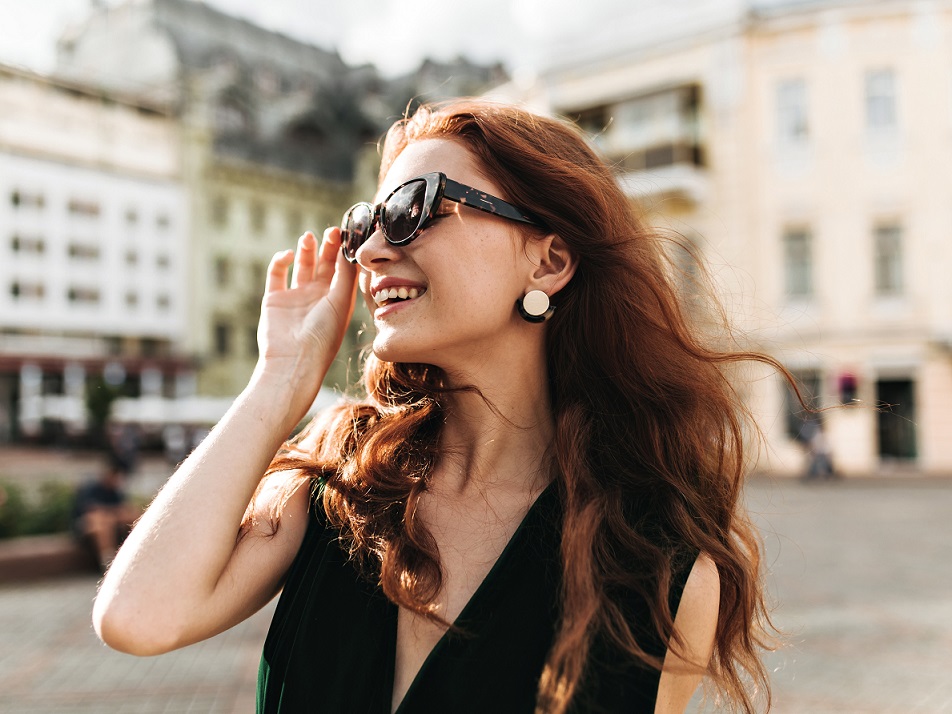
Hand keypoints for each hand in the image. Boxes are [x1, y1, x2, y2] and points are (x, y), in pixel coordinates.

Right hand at [256, 228, 357, 392]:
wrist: (293, 359)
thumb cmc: (323, 334)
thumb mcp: (339, 302)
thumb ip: (344, 274)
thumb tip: (347, 247)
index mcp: (337, 300)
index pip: (342, 269)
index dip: (344, 251)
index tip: (348, 233)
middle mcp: (318, 297)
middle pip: (323, 264)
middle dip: (327, 247)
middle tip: (331, 230)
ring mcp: (296, 297)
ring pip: (302, 266)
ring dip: (306, 249)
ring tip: (309, 236)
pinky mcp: (274, 299)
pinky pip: (277, 273)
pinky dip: (281, 260)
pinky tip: (289, 255)